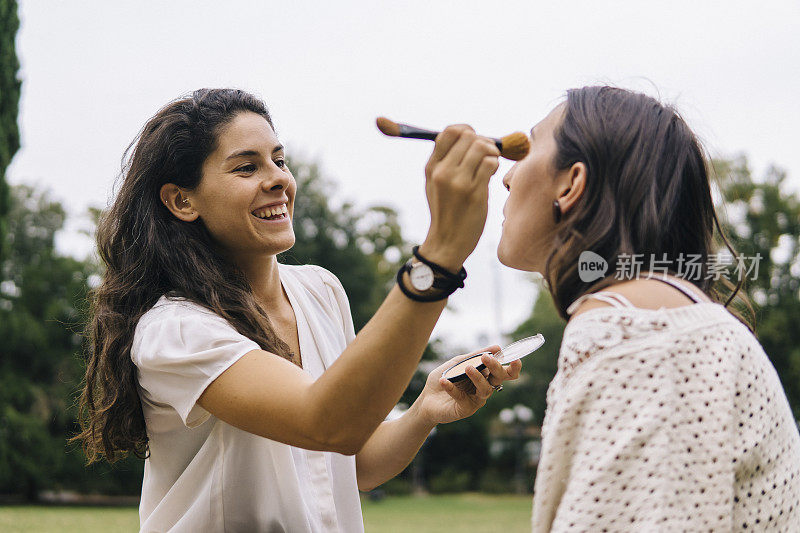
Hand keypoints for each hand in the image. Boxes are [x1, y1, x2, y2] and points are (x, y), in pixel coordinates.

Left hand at [411, 345, 521, 426]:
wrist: (427, 398)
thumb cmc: (444, 378)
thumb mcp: (458, 362)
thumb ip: (475, 356)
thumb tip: (497, 347)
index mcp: (486, 376)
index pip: (504, 373)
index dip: (513, 368)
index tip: (516, 360)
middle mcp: (484, 388)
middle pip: (498, 379)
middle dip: (496, 368)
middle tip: (487, 358)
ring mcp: (476, 400)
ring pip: (485, 390)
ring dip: (477, 377)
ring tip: (467, 368)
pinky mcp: (465, 409)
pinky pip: (462, 398)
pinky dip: (452, 388)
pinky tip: (443, 381)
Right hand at [420, 125, 499, 271]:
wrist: (447, 242)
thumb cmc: (447, 211)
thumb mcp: (436, 184)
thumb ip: (448, 161)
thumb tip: (474, 137)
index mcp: (431, 167)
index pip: (449, 131)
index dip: (466, 131)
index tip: (473, 141)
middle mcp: (442, 171)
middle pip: (468, 136)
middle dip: (483, 141)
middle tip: (486, 155)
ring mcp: (457, 182)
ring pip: (481, 147)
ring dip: (491, 153)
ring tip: (489, 166)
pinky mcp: (473, 192)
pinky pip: (490, 164)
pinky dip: (495, 166)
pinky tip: (491, 176)